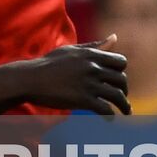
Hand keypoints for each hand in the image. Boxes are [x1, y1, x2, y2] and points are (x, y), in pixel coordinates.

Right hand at [11, 36, 130, 115]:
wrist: (30, 78)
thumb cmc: (49, 63)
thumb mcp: (72, 50)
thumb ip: (95, 46)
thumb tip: (115, 37)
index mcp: (91, 54)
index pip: (120, 62)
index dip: (121, 72)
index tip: (118, 80)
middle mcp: (93, 68)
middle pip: (121, 80)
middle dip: (124, 90)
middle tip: (122, 98)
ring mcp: (88, 84)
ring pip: (117, 96)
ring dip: (125, 106)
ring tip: (126, 112)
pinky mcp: (83, 100)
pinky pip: (105, 109)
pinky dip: (110, 116)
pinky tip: (109, 120)